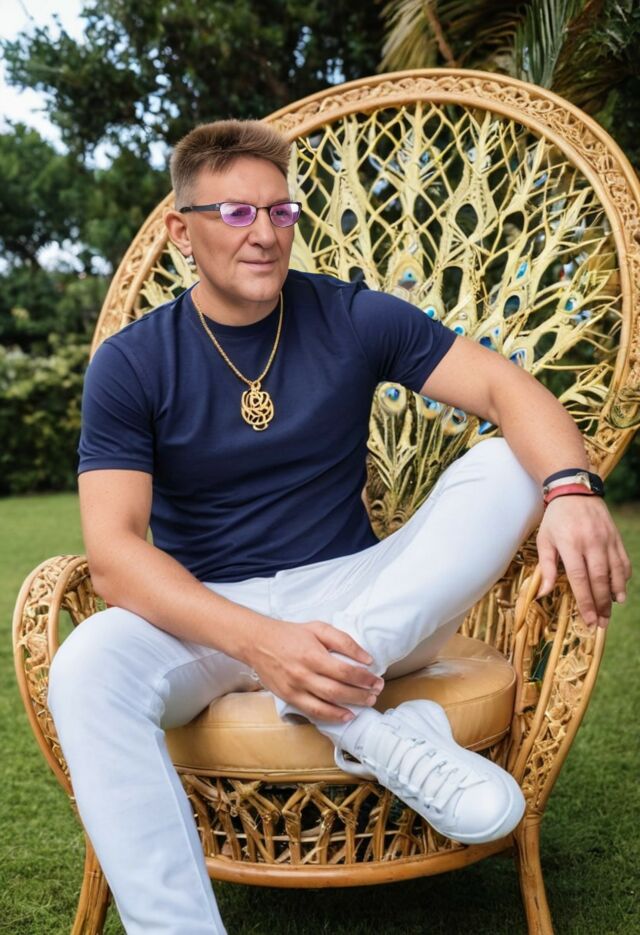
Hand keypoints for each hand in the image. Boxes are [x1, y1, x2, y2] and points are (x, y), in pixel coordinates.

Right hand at [247, 618, 384, 721]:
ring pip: (327, 704)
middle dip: (361, 694)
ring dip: (350, 706)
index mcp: (313, 655)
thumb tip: (366, 658)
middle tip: (376, 693)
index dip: (364, 678)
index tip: (376, 680)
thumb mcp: (319, 628)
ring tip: (365, 704)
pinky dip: (331, 716)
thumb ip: (344, 641)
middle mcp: (303, 674)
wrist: (258, 643)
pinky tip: (345, 715)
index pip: (345, 671)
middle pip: (338, 690)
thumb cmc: (291, 634)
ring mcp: (295, 688)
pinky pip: (312, 711)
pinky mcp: (288, 698)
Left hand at [536, 495, 631, 626]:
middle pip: (599, 579)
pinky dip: (623, 577)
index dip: (585, 601)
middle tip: (601, 622)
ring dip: (615, 594)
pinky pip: (623, 560)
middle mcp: (591, 542)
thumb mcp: (544, 540)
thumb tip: (544, 593)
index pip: (580, 578)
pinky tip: (620, 591)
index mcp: (570, 544)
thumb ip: (547, 567)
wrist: (574, 490)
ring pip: (615, 571)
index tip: (588, 619)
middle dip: (601, 604)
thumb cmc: (555, 519)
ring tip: (611, 611)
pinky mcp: (615, 536)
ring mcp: (606, 539)